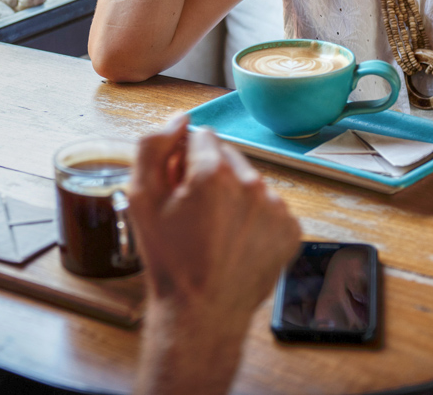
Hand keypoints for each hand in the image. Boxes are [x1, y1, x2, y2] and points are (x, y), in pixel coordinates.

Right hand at [130, 116, 300, 325]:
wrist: (202, 312)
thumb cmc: (170, 259)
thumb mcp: (141, 198)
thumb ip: (153, 146)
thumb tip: (179, 120)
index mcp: (214, 172)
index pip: (201, 136)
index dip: (183, 159)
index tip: (177, 186)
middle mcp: (252, 184)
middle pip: (226, 157)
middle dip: (209, 174)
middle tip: (193, 212)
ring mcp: (276, 208)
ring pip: (248, 181)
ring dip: (232, 195)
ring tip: (214, 230)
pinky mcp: (291, 229)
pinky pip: (268, 206)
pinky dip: (253, 217)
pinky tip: (234, 240)